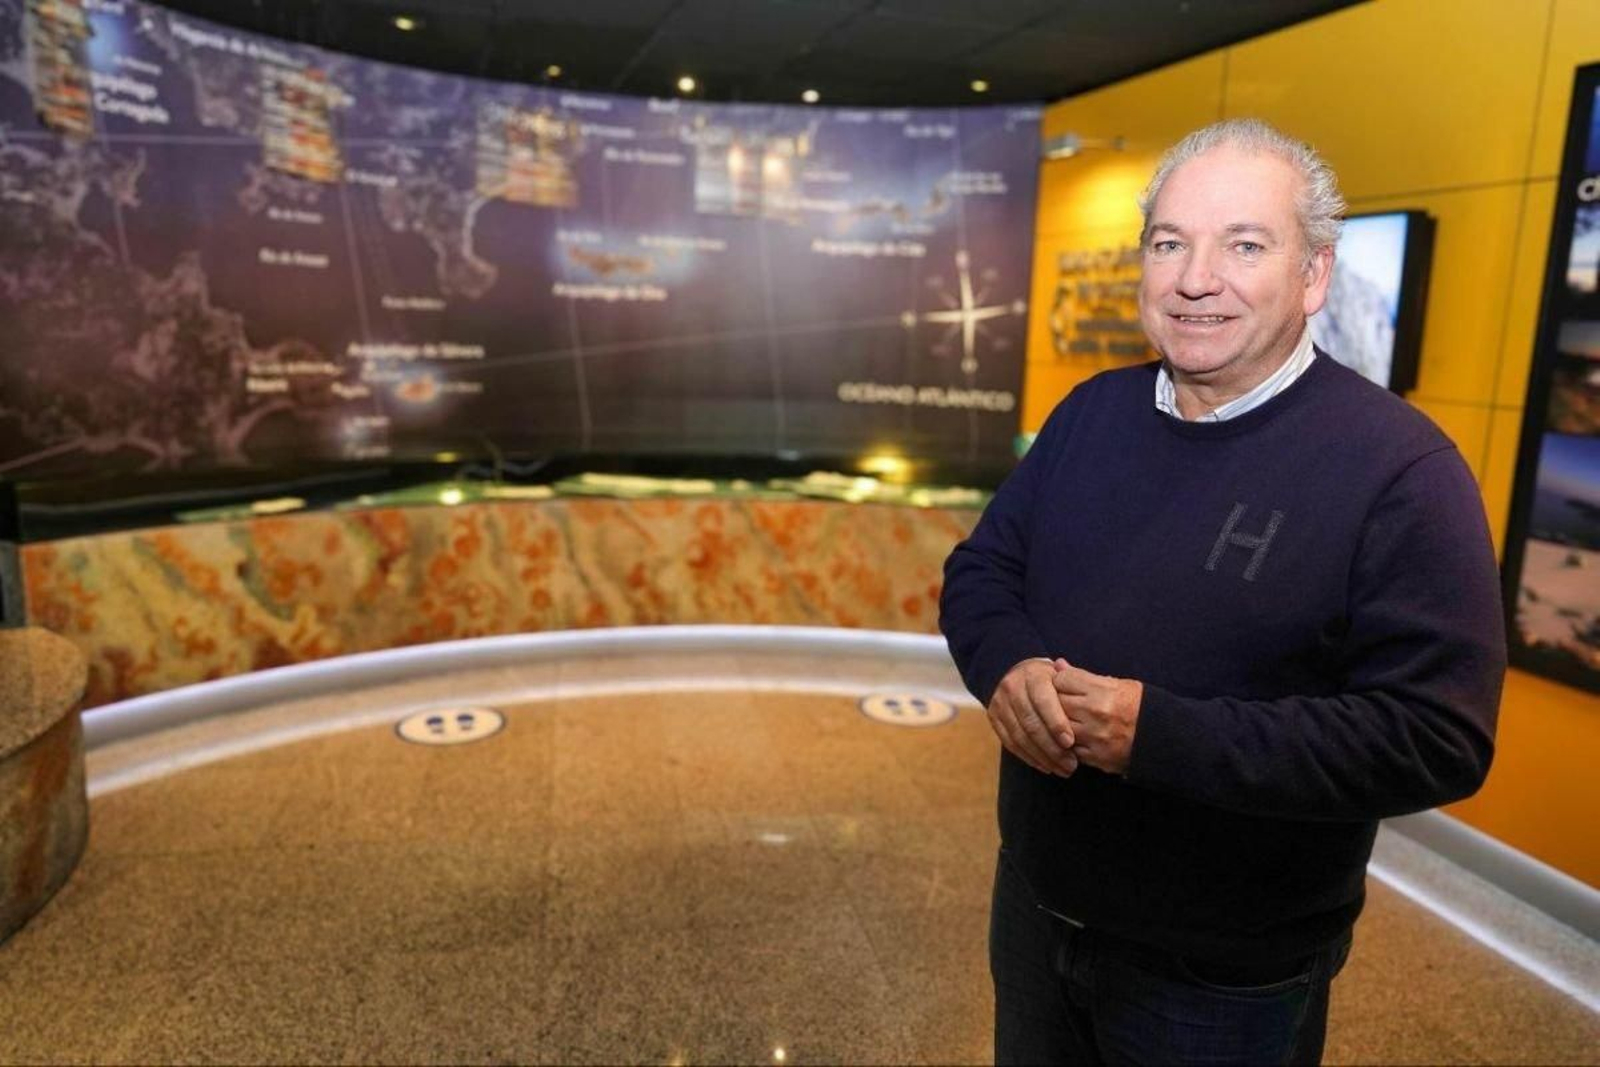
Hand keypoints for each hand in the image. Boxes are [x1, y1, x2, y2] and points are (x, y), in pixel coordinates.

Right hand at [987, 659, 1078, 776]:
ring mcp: (1000, 703)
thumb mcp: (1062, 677)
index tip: (1071, 743)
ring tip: (1062, 769)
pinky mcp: (993, 718)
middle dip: (1052, 748)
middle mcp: (1012, 687)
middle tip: (1071, 765)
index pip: (1043, 702)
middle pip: (1031, 723)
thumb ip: (1074, 693)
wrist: (1018, 673)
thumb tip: (1087, 712)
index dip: (1056, 723)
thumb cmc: (1049, 680)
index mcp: (1032, 675)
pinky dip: (1028, 757)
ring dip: (1042, 757)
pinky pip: (1010, 743)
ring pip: (1020, 736)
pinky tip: (1045, 766)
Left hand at [1052, 659, 1141, 774]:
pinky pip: (1068, 749)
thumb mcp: (1116, 684)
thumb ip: (1083, 677)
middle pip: (1057, 703)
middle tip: (1056, 702)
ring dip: (1057, 724)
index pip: (1063, 680)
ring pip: (1059, 728)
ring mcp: (1095, 736)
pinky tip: (1069, 738)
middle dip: (1053, 702)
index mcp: (1103, 691)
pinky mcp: (1096, 757)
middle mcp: (1097, 713)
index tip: (1061, 684)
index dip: (1058, 681)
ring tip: (1062, 720)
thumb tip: (1057, 664)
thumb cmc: (1137, 705)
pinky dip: (1065, 744)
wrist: (1162, 737)